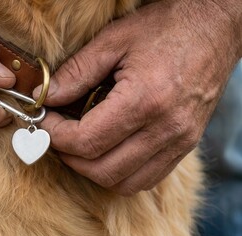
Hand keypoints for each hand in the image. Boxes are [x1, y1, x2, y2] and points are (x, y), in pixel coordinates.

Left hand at [35, 0, 241, 194]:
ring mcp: (180, 141)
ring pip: (125, 183)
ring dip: (93, 170)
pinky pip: (147, 178)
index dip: (56, 136)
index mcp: (145, 100)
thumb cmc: (167, 27)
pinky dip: (120, 173)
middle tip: (56, 135)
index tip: (45, 121)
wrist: (216, 28)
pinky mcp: (186, 145)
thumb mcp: (114, 40)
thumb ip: (76, 72)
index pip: (87, 141)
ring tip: (79, 145)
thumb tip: (46, 97)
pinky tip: (108, 149)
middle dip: (69, 157)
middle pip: (103, 170)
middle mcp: (166, 129)